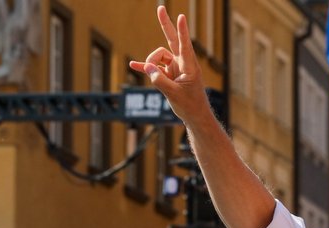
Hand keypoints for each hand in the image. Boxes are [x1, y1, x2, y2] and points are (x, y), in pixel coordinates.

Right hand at [128, 7, 209, 124]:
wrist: (194, 116)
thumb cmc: (190, 106)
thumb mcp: (174, 94)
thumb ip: (159, 81)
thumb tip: (147, 67)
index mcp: (189, 66)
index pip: (184, 44)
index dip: (182, 31)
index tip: (181, 17)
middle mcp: (182, 63)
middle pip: (172, 40)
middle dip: (165, 25)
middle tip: (160, 8)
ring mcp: (175, 68)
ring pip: (158, 58)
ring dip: (151, 64)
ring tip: (150, 75)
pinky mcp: (168, 75)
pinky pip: (154, 68)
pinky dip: (145, 67)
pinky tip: (133, 65)